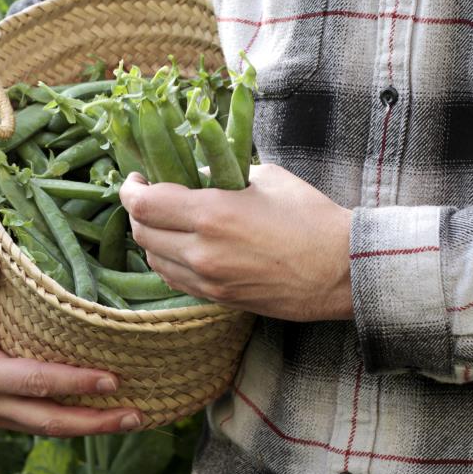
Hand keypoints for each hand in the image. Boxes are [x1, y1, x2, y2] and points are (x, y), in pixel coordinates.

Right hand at [0, 250, 141, 434]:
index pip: (34, 382)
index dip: (73, 383)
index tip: (112, 379)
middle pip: (48, 420)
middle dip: (94, 421)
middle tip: (136, 415)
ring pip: (50, 428)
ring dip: (92, 427)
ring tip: (134, 419)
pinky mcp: (6, 414)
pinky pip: (45, 423)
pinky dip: (77, 422)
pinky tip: (108, 415)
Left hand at [120, 164, 353, 321]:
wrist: (342, 270)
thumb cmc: (310, 216)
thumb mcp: (265, 178)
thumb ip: (222, 174)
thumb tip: (195, 174)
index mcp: (211, 214)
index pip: (144, 204)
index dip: (130, 190)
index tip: (135, 179)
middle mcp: (202, 251)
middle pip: (141, 233)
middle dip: (138, 212)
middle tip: (148, 197)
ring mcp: (208, 280)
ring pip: (153, 260)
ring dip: (151, 238)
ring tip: (165, 221)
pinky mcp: (217, 299)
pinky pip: (174, 280)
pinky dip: (168, 261)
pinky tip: (180, 247)